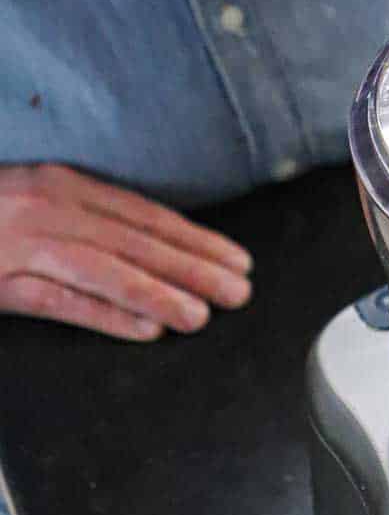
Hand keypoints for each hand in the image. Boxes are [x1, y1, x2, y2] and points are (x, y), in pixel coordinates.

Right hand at [0, 164, 252, 340]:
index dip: (196, 239)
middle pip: (137, 240)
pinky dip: (104, 312)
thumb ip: (87, 225)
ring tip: (202, 315)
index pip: (146, 215)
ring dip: (160, 292)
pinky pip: (57, 298)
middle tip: (240, 289)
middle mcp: (48, 206)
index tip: (237, 259)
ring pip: (106, 267)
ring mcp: (20, 241)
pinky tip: (143, 328)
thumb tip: (155, 257)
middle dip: (194, 266)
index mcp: (64, 185)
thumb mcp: (36, 207)